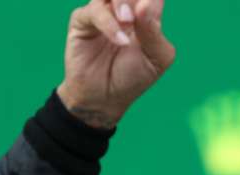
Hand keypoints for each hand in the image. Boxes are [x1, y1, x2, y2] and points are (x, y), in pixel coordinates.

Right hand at [57, 0, 175, 128]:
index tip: (150, 9)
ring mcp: (103, 12)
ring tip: (128, 21)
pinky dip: (109, 23)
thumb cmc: (132, 78)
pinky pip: (94, 10)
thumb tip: (145, 3)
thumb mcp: (156, 59)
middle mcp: (123, 8)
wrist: (103, 99)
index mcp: (145, 13)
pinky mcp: (82, 20)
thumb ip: (155, 31)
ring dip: (121, 1)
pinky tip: (119, 41)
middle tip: (137, 13)